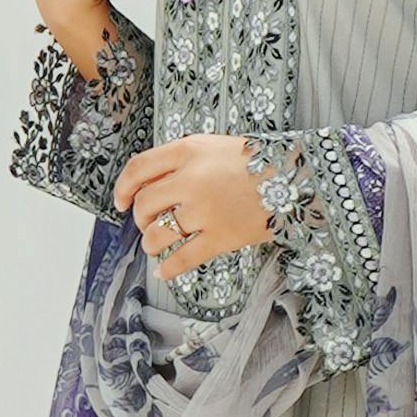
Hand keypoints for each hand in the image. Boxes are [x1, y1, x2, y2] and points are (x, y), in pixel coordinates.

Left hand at [125, 135, 273, 276]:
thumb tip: (150, 181)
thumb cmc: (257, 161)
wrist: (297, 178)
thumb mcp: (214, 145)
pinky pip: (182, 259)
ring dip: (151, 244)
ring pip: (157, 235)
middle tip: (147, 223)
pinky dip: (168, 269)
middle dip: (140, 218)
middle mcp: (190, 181)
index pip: (138, 168)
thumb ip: (182, 159)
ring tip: (156, 246)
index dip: (122, 187)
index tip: (119, 201)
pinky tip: (163, 271)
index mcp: (187, 152)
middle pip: (143, 205)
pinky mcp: (220, 238)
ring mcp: (204, 212)